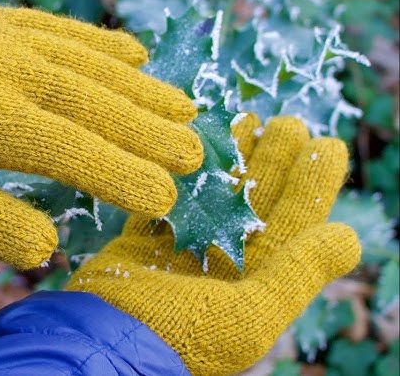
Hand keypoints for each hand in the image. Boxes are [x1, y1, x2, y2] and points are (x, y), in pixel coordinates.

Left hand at [0, 2, 202, 268]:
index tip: (164, 196)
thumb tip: (44, 245)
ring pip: (86, 63)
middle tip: (196, 153)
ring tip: (184, 109)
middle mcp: (0, 68)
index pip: (67, 148)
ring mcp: (1, 37)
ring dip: (140, 88)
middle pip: (90, 101)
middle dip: (148, 130)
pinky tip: (136, 58)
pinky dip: (101, 46)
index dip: (120, 173)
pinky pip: (59, 30)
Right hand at [65, 115, 360, 374]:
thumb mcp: (251, 314)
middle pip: (258, 198)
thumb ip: (297, 273)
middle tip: (287, 121)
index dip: (313, 183)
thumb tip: (349, 237)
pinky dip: (181, 170)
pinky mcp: (146, 235)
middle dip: (275, 158)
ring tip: (246, 119)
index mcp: (257, 274)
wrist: (107, 338)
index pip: (294, 220)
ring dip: (233, 158)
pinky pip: (170, 194)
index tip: (324, 143)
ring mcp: (184, 244)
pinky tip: (190, 142)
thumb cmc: (181, 333)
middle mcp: (224, 256)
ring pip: (216, 192)